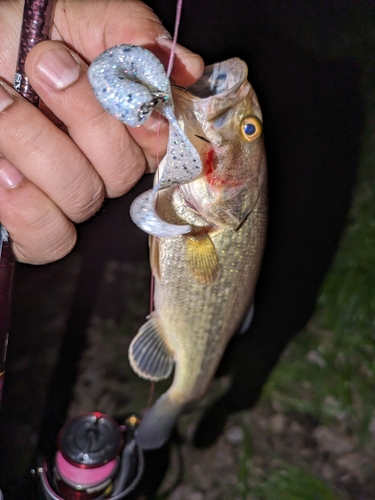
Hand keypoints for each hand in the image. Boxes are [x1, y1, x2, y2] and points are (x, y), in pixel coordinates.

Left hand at [0, 0, 203, 263]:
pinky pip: (51, 238)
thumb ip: (123, 29)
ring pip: (84, 198)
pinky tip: (2, 169)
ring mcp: (67, 201)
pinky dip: (26, 204)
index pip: (161, 142)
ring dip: (38, 146)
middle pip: (123, 173)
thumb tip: (184, 65)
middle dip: (85, 117)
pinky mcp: (36, 232)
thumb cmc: (7, 44)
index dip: (149, 123)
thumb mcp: (62, 19)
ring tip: (0, 102)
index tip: (123, 88)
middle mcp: (99, 166)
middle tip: (43, 68)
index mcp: (119, 124)